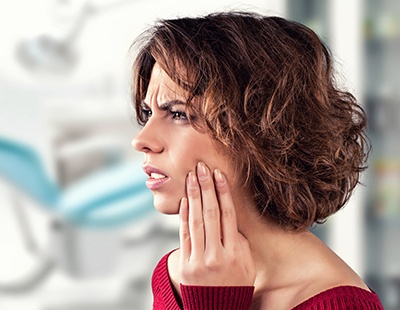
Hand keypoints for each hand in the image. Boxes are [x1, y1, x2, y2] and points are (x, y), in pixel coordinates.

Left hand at [179, 162, 255, 285]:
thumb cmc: (235, 284)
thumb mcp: (247, 265)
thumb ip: (239, 242)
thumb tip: (229, 219)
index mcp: (235, 253)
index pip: (228, 216)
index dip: (223, 193)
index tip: (219, 175)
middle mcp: (217, 255)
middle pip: (211, 213)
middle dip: (206, 187)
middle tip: (201, 167)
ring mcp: (199, 260)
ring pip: (196, 221)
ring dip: (193, 196)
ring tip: (192, 177)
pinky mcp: (185, 264)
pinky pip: (184, 235)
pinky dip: (184, 216)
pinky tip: (184, 200)